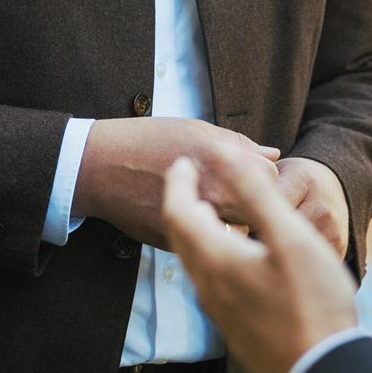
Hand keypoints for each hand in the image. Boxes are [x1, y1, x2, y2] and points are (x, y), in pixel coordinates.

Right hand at [74, 117, 279, 248]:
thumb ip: (239, 144)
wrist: (99, 167)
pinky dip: (210, 232)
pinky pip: (210, 242)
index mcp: (220, 165)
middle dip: (255, 202)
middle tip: (238, 191)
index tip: (249, 170)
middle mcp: (212, 198)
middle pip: (260, 209)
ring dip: (236, 221)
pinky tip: (197, 216)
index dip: (263, 172)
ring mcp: (195, 224)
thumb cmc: (146, 140)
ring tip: (218, 205)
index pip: (270, 177)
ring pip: (238, 232)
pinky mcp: (179, 243)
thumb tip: (272, 154)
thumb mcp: (196, 129)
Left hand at [161, 151, 358, 372]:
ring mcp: (220, 311)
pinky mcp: (235, 326)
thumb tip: (224, 154)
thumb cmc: (312, 302)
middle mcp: (208, 287)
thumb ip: (255, 193)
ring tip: (214, 209)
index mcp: (217, 261)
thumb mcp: (290, 237)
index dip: (177, 182)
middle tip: (192, 177)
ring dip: (197, 229)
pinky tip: (236, 253)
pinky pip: (210, 280)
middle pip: (180, 237)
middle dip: (182, 202)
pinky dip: (212, 253)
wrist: (323, 370)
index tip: (183, 160)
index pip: (177, 212)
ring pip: (195, 261)